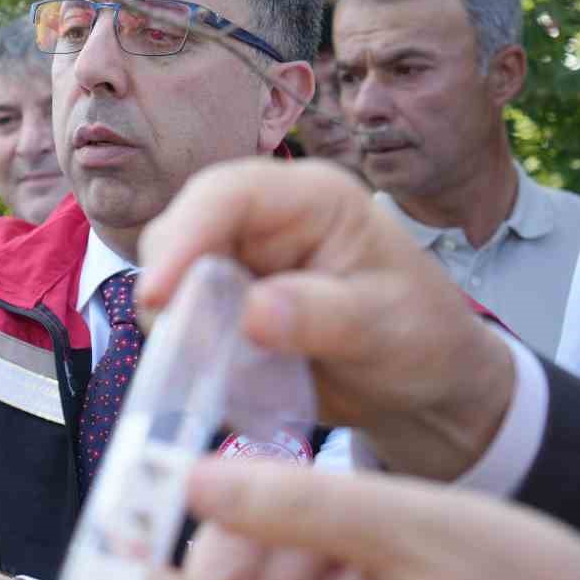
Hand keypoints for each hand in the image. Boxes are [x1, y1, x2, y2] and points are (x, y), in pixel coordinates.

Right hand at [136, 159, 512, 480]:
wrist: (422, 385)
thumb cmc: (419, 338)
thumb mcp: (383, 329)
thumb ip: (320, 317)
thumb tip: (253, 312)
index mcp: (312, 199)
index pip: (227, 195)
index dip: (184, 237)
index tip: (158, 295)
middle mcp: (267, 218)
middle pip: (182, 230)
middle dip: (170, 286)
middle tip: (183, 347)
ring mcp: (241, 258)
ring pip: (171, 274)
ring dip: (176, 321)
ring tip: (212, 365)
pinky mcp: (225, 297)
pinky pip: (180, 314)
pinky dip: (186, 343)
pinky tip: (218, 370)